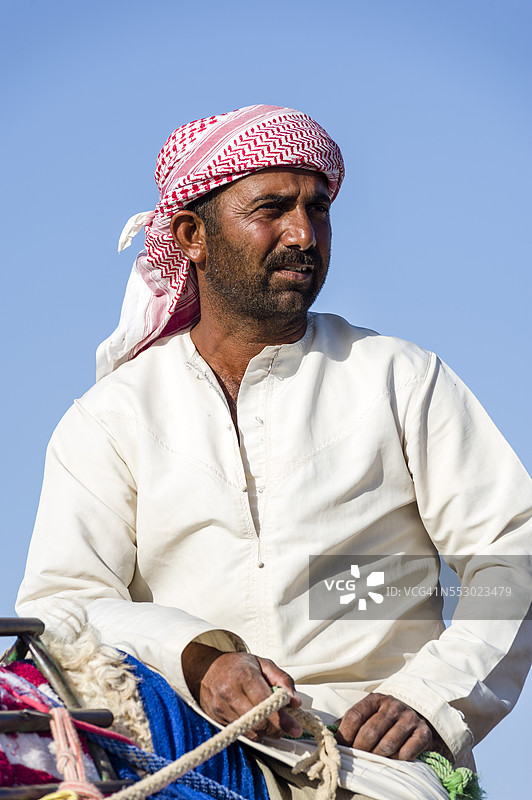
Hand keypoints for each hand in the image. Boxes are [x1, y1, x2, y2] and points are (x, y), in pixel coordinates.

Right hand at [182, 643, 301, 740]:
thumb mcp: (262, 663)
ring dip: (265, 732)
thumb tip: (295, 701)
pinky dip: (252, 732)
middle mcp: (231, 693)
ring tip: (271, 724)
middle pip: (258, 722)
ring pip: (250, 732)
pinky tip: (256, 723)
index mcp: (244, 676)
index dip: (283, 719)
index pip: (266, 704)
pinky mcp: (216, 719)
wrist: (205, 669)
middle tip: (285, 727)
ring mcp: (221, 708)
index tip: (295, 727)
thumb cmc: (236, 666)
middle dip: (276, 729)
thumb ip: (282, 679)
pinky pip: (239, 733)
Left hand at [336, 693, 440, 759]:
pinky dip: (397, 760)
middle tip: (357, 758)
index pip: (355, 715)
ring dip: (378, 756)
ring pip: (387, 745)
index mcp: (375, 699)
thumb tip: (329, 733)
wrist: (418, 717)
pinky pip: (406, 753)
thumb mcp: (368, 713)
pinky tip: (394, 757)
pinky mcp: (423, 733)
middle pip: (370, 732)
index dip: (345, 733)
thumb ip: (350, 721)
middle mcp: (393, 706)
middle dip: (360, 749)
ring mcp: (409, 718)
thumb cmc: (385, 719)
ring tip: (374, 759)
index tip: (340, 746)